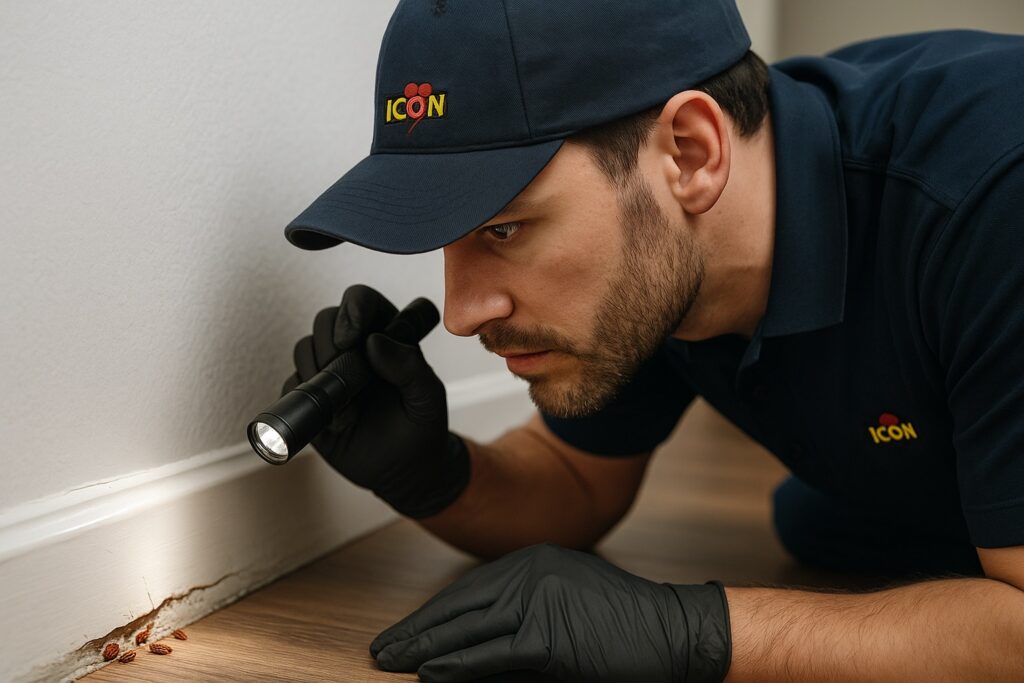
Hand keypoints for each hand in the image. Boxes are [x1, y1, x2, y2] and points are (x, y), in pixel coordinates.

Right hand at [283, 284, 469, 517]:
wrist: (403, 472)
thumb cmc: (422, 429)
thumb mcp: (427, 398)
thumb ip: (410, 366)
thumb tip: (374, 341)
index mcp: (387, 335)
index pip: (362, 300)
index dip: (353, 310)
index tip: (353, 338)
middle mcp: (355, 347)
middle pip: (326, 319)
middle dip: (331, 344)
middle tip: (348, 374)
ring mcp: (330, 371)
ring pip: (305, 347)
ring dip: (320, 374)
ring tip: (349, 407)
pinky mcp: (311, 397)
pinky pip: (293, 384)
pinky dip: (308, 400)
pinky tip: (337, 422)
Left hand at [369, 543, 731, 681]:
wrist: (673, 631)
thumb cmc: (626, 621)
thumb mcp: (568, 598)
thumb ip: (523, 610)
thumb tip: (473, 639)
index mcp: (533, 560)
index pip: (469, 589)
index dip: (434, 613)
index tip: (408, 629)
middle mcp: (530, 573)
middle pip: (459, 605)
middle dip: (417, 629)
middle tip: (383, 647)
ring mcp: (538, 602)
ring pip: (466, 630)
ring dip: (424, 649)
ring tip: (392, 662)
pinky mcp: (548, 638)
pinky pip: (490, 655)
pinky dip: (456, 667)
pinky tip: (429, 673)